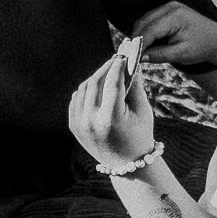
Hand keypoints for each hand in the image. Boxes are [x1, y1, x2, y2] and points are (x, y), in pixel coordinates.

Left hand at [67, 47, 156, 168]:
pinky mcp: (74, 126)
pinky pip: (77, 99)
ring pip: (84, 89)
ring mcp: (79, 125)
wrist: (126, 163)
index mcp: (111, 119)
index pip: (112, 83)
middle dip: (106, 68)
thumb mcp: (143, 110)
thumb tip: (131, 60)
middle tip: (116, 58)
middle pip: (95, 83)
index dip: (118, 66)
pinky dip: (86, 89)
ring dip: (96, 76)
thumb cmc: (140, 134)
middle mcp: (91, 122)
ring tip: (109, 70)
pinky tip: (97, 84)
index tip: (123, 54)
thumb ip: (136, 84)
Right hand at [132, 1, 216, 68]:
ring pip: (143, 21)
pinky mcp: (166, 10)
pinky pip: (149, 21)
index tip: (130, 59)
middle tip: (129, 57)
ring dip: (138, 36)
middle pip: (143, 23)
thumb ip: (159, 55)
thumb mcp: (181, 54)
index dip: (138, 45)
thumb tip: (140, 57)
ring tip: (135, 52)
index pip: (149, 30)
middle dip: (135, 40)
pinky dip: (144, 32)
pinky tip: (143, 45)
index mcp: (175, 16)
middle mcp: (169, 7)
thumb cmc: (201, 47)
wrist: (215, 39)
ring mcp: (167, 6)